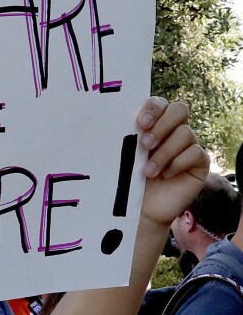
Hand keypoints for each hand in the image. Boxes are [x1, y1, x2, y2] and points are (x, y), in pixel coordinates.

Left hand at [136, 98, 208, 227]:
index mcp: (153, 125)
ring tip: (148, 171)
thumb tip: (115, 120)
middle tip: (145, 144)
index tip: (140, 123)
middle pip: (179, 109)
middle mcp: (173, 132)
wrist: (137, 211)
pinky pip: (196, 152)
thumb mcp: (123, 157)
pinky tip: (165, 175)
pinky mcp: (198, 164)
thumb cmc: (127, 182)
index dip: (153, 108)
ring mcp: (188, 147)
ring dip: (164, 152)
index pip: (160, 103)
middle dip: (162, 125)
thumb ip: (126, 137)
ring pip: (186, 133)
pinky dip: (178, 163)